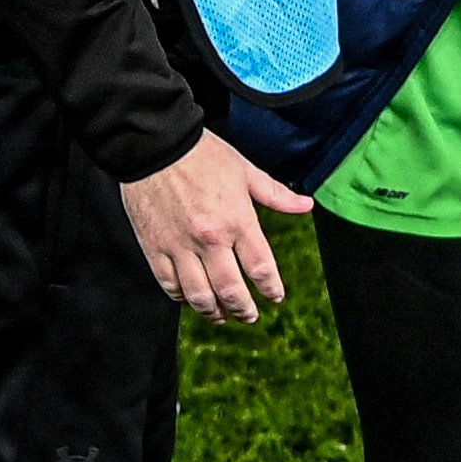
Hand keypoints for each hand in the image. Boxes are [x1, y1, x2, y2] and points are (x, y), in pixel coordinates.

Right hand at [121, 131, 312, 323]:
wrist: (155, 145)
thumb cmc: (202, 154)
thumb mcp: (246, 171)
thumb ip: (276, 194)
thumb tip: (307, 206)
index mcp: (237, 220)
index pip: (261, 268)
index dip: (271, 289)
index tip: (275, 297)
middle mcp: (210, 239)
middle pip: (231, 291)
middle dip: (244, 309)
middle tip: (250, 316)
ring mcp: (179, 247)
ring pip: (199, 296)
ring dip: (213, 312)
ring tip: (222, 316)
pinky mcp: (154, 248)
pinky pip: (170, 285)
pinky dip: (182, 298)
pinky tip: (191, 299)